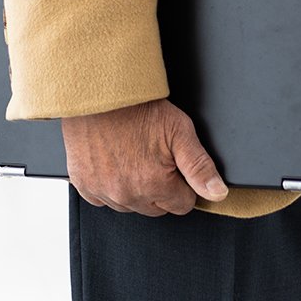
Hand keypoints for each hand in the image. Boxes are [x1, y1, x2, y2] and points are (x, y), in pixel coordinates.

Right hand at [62, 98, 228, 214]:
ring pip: (129, 205)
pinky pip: (102, 198)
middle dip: (159, 188)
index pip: (182, 205)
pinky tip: (112, 162)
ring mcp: (103, 191)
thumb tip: (218, 193)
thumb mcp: (178, 129)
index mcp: (154, 184)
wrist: (98, 92)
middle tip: (152, 156)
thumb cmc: (137, 106)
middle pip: (156, 209)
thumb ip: (199, 166)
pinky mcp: (83, 184)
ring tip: (131, 156)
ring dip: (133, 189)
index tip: (173, 165)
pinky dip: (108, 185)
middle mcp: (127, 194)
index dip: (182, 184)